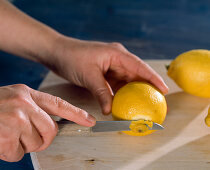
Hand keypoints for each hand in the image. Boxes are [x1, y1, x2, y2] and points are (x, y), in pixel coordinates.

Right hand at [0, 84, 94, 161]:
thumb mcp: (14, 99)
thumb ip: (34, 109)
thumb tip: (51, 126)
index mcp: (27, 93)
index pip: (59, 104)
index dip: (77, 113)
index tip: (90, 121)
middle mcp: (23, 104)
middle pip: (51, 130)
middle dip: (42, 139)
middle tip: (27, 136)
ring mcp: (15, 119)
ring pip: (36, 143)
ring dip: (23, 145)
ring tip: (8, 135)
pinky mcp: (6, 135)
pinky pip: (18, 153)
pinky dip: (10, 152)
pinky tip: (0, 142)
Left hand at [44, 36, 168, 114]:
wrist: (57, 53)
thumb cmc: (72, 58)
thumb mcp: (89, 75)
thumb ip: (101, 93)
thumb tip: (110, 110)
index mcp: (116, 54)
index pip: (139, 66)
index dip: (153, 78)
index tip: (164, 89)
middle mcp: (117, 59)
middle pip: (136, 74)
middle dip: (147, 86)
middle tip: (156, 100)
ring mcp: (111, 66)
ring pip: (127, 80)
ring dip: (133, 91)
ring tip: (143, 104)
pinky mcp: (104, 73)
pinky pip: (116, 84)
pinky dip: (121, 93)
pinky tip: (124, 102)